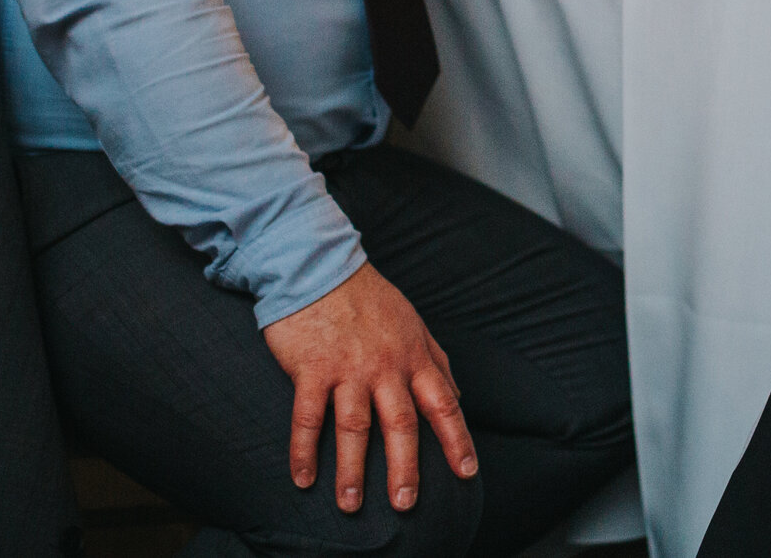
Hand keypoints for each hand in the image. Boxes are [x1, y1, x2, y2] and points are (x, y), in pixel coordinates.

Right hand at [262, 263, 476, 513]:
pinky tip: (303, 479)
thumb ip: (436, 362)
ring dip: (352, 470)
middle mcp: (386, 366)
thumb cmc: (369, 300)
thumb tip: (458, 397)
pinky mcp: (311, 368)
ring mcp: (348, 368)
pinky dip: (304, 451)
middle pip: (401, 424)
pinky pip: (307, 417)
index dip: (456, 440)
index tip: (467, 472)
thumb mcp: (414, 325)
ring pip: (355, 427)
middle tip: (405, 504)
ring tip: (350, 505)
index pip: (443, 404)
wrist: (320, 266)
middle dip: (406, 467)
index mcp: (414, 356)